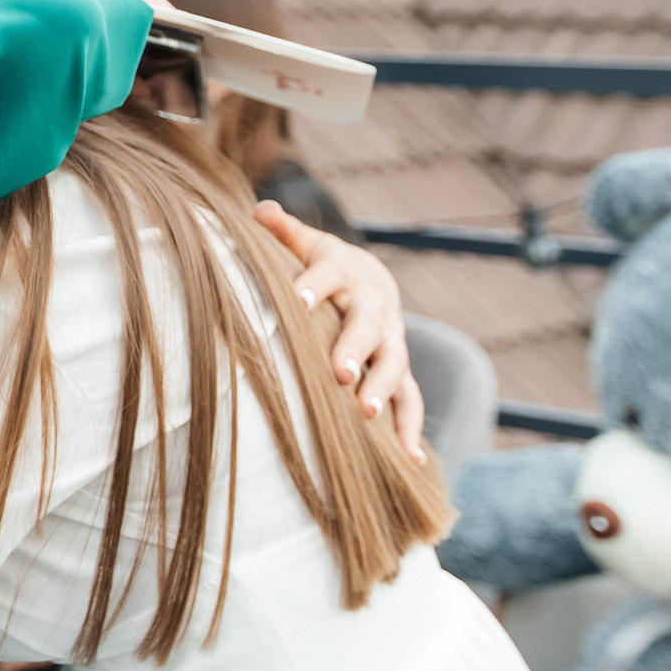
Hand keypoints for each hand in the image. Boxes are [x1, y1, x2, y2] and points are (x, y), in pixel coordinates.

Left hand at [254, 201, 426, 461]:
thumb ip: (283, 231)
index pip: (325, 276)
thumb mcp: (307, 244)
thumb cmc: (324, 266)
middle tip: (339, 372)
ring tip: (367, 413)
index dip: (312, 286)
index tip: (297, 298)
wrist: (372, 280)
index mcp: (344, 271)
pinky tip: (411, 461)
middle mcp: (374, 308)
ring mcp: (392, 342)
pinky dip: (410, 429)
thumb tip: (260, 209)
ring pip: (394, 365)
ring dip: (383, 390)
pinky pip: (410, 401)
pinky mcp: (400, 371)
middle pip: (367, 328)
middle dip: (355, 350)